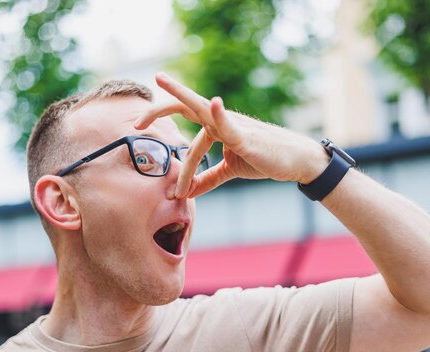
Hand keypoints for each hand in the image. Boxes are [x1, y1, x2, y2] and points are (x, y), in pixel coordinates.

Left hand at [134, 73, 329, 197]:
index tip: (139, 131)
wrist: (293, 161)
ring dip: (181, 96)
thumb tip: (186, 192)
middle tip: (136, 121)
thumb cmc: (263, 159)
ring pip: (201, 109)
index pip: (184, 122)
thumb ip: (207, 178)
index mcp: (215, 126)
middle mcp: (220, 120)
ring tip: (162, 82)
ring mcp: (233, 125)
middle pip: (185, 106)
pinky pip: (229, 125)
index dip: (163, 130)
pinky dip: (219, 114)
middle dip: (159, 109)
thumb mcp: (229, 170)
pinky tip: (212, 103)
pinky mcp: (246, 137)